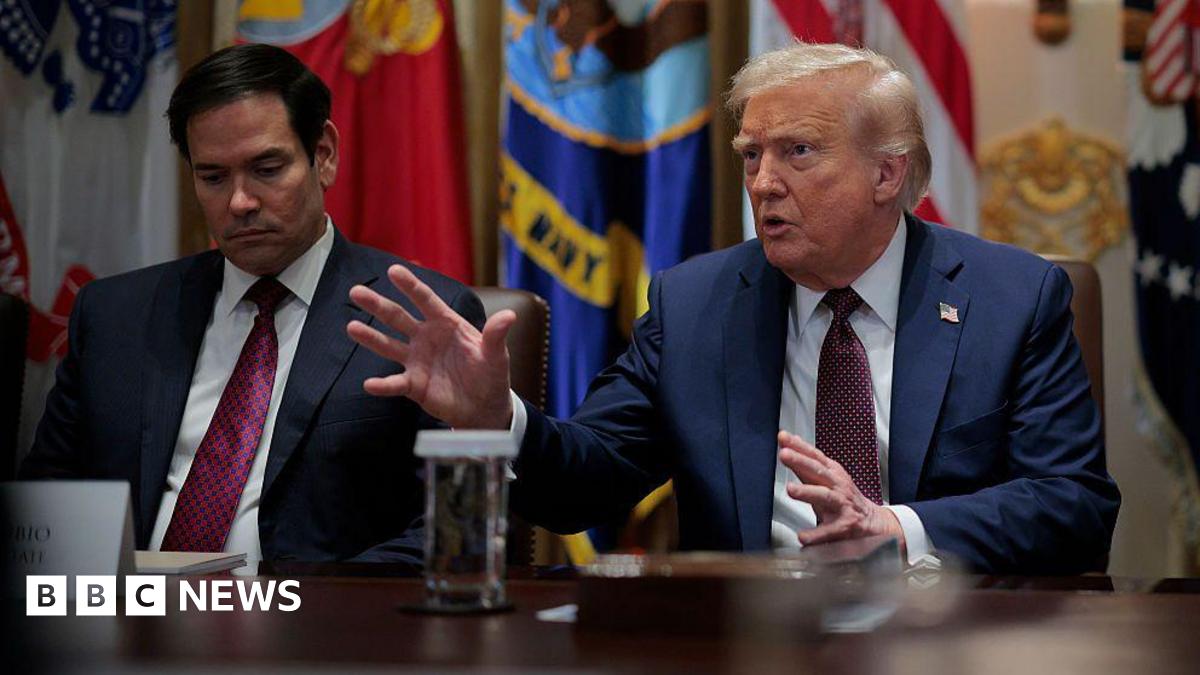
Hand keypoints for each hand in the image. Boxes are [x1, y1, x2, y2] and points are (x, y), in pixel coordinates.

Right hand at [346, 264, 514, 428]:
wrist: (485, 407)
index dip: (411, 286)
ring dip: (370, 337)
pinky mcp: (414, 385)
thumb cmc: (491, 375)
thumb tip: (510, 316)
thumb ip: (497, 335)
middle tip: (356, 291)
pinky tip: (369, 383)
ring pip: (389, 346)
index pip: (426, 301)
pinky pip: (395, 383)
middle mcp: (426, 338)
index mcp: (447, 324)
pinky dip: (383, 384)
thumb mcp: (497, 354)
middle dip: (378, 305)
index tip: (394, 270)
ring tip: (351, 327)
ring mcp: (417, 361)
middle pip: (398, 318)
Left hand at [777, 431, 905, 552]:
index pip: (814, 456)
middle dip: (801, 462)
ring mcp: (842, 506)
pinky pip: (828, 531)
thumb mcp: (828, 478)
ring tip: (790, 489)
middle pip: (818, 471)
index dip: (799, 446)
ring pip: (824, 496)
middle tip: (784, 455)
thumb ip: (806, 464)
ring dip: (807, 492)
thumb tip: (787, 442)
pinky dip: (815, 534)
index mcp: (833, 473)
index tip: (783, 438)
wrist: (873, 522)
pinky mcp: (844, 527)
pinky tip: (803, 536)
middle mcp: (838, 486)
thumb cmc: (844, 498)